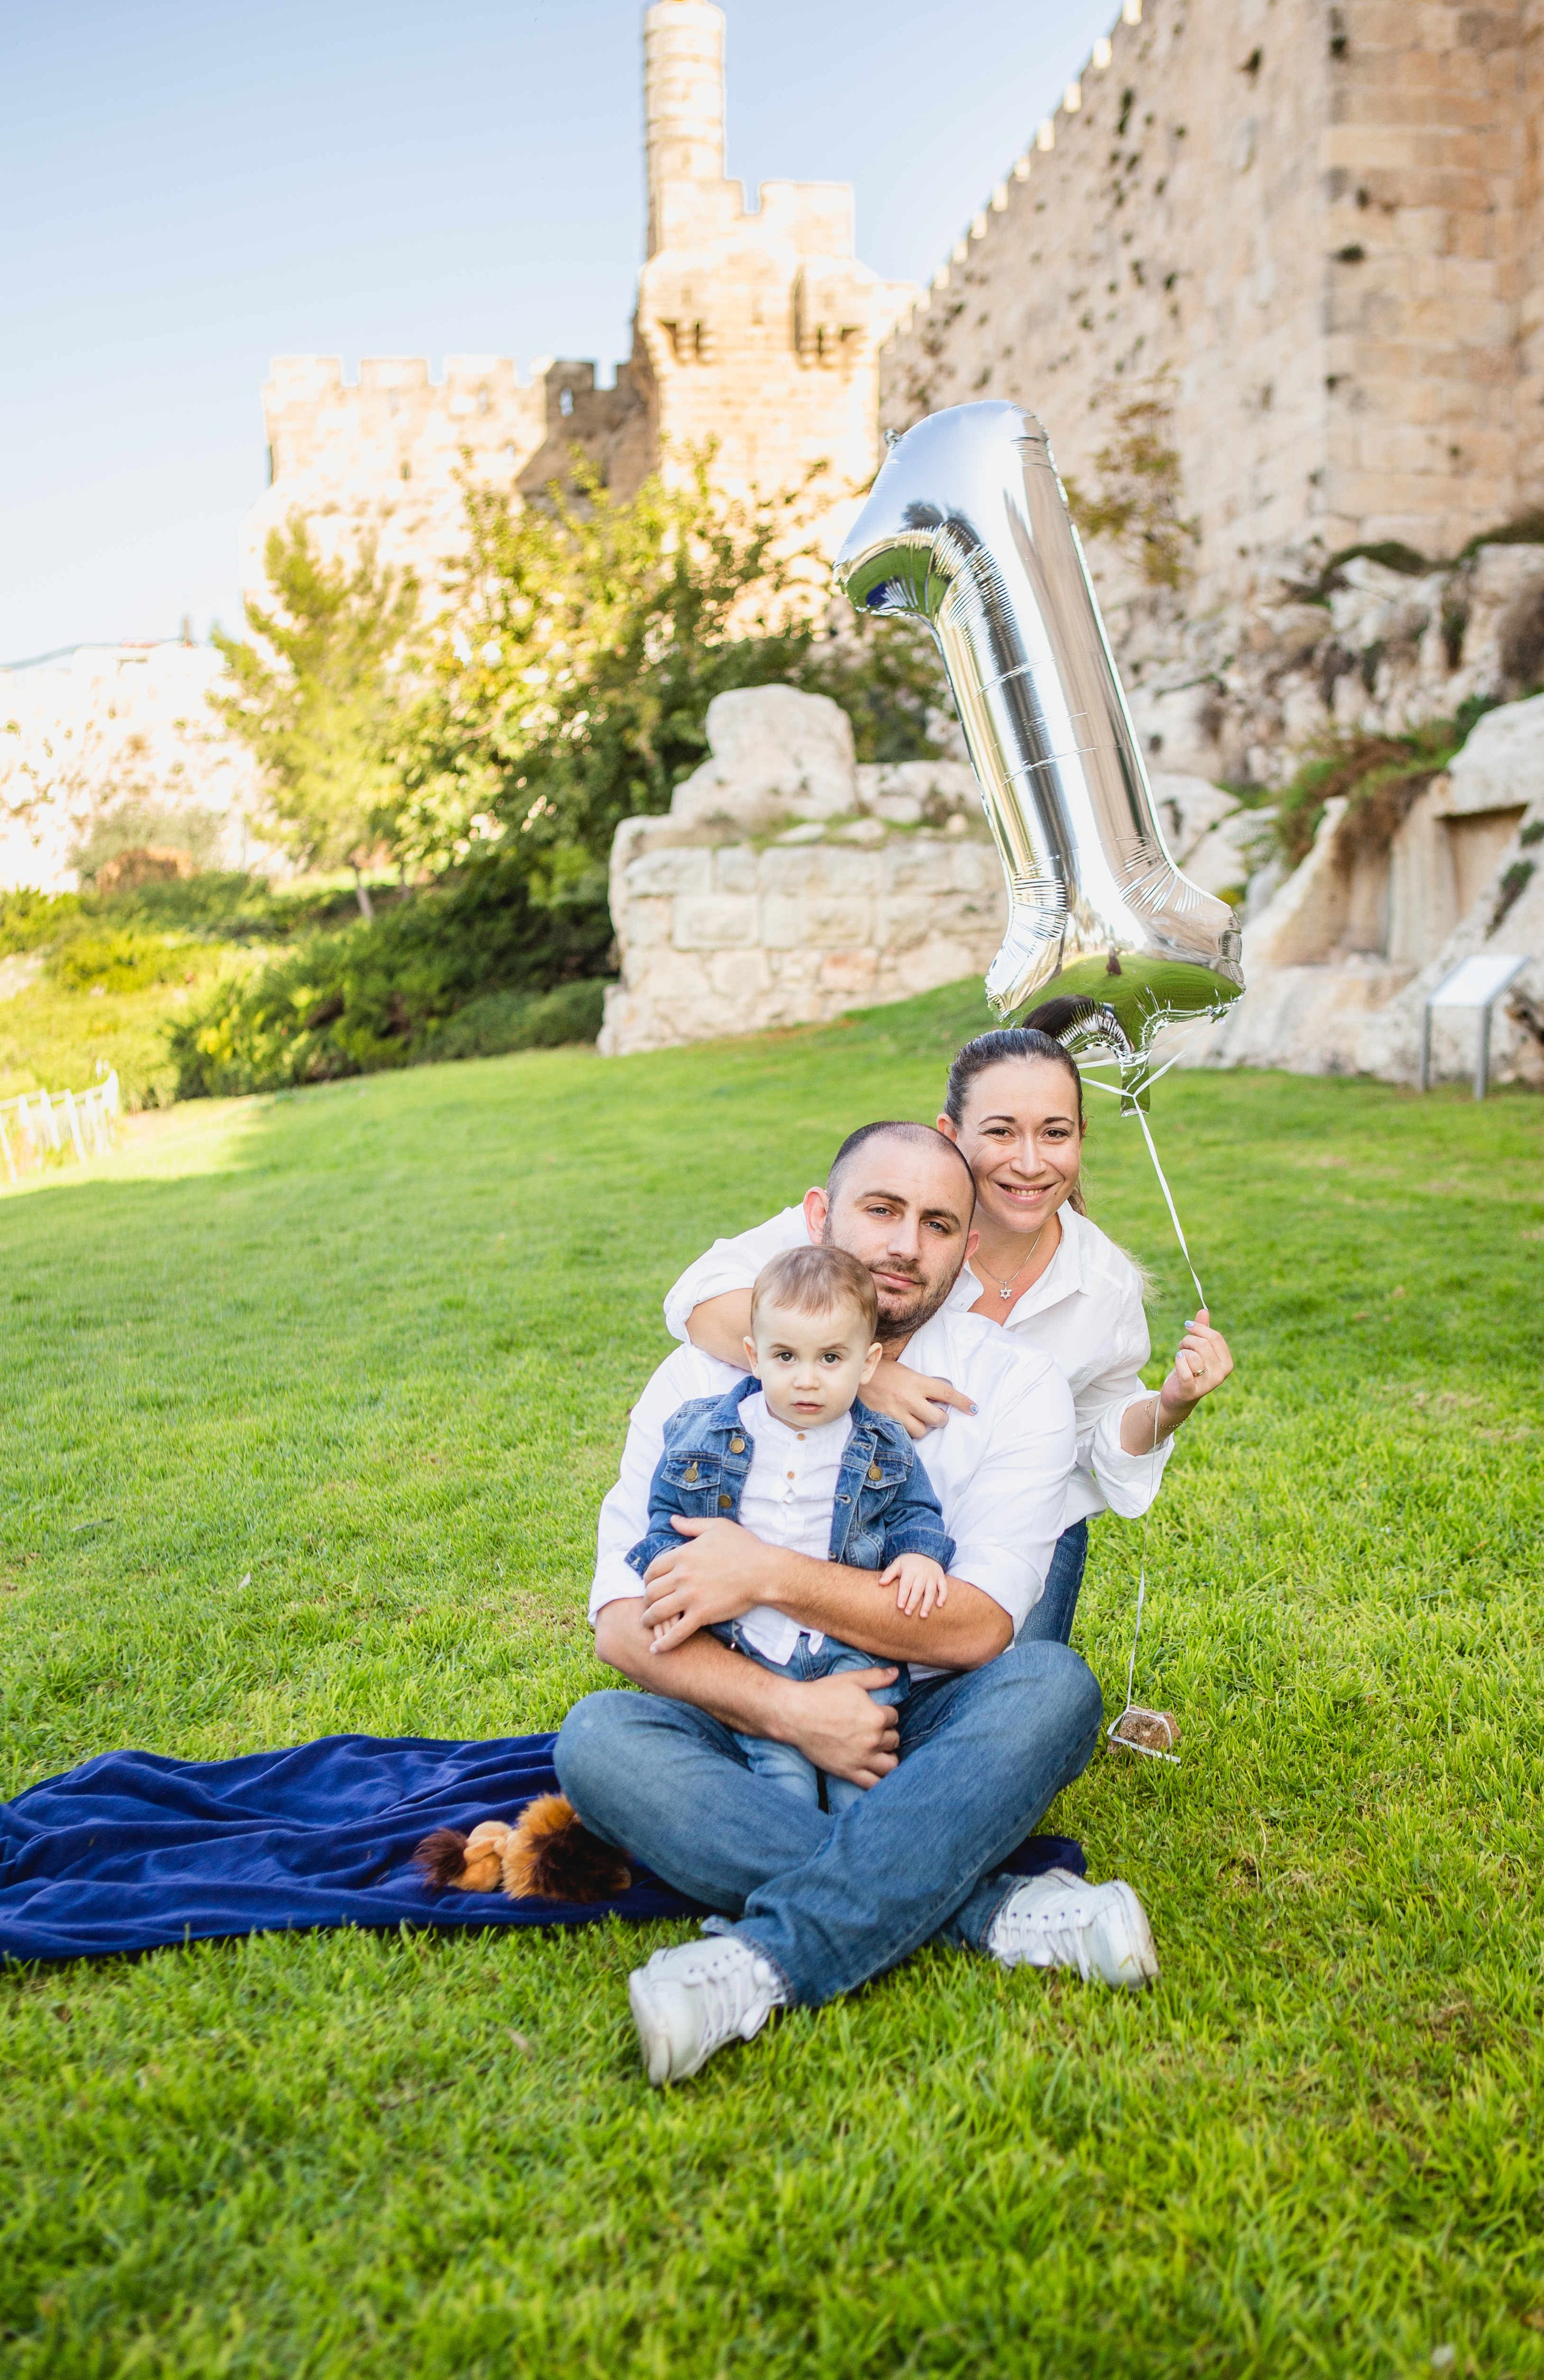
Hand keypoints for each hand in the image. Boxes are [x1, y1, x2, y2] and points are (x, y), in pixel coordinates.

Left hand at [640, 1517, 774, 1650]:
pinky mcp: (702, 1614)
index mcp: (683, 1554)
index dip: (647, 1579)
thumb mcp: (717, 1527)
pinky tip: (656, 1649)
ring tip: (647, 1625)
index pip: (652, 1569)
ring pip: (657, 1612)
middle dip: (646, 1601)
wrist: (765, 1572)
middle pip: (650, 1591)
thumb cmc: (745, 1547)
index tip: (650, 1585)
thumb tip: (672, 1520)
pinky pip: (677, 1632)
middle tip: (648, 1606)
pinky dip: (664, 1642)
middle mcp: (682, 1576)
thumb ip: (691, 1525)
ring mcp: (691, 1596)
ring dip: (648, 1620)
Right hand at [778, 1668, 900, 1787]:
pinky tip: (876, 1772)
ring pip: (891, 1765)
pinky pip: (873, 1784)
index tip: (875, 1713)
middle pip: (894, 1740)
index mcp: (876, 1717)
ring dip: (888, 1757)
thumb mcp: (851, 1680)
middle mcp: (873, 1740)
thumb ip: (876, 1677)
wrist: (795, 1714)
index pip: (894, 1717)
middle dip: (887, 1734)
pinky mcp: (849, 1772)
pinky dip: (880, 1781)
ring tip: (879, 1751)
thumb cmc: (822, 1694)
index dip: (885, 1714)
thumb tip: (896, 1672)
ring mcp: (862, 1758)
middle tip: (874, 1730)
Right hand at [862, 1354, 975, 1441]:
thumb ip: (922, 1385)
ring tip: (914, 1419)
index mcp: (916, 1382)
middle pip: (938, 1419)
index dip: (963, 1402)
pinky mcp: (885, 1423)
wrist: (854, 1376)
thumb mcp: (906, 1372)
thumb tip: (938, 1398)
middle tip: (935, 1415)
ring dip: (921, 1427)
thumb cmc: (881, 1371)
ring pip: (921, 1432)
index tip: (973, 1409)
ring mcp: (896, 1413)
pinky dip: (905, 1432)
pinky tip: (901, 1424)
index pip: (946, 1393)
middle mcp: (909, 1398)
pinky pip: (903, 1435)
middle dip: (940, 1419)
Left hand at [881, 1552, 948, 1617]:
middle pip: (918, 1589)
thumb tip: (881, 1583)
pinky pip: (944, 1587)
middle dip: (913, 1602)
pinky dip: (943, 1596)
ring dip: (928, 1603)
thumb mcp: (897, 1564)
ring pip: (931, 1591)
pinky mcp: (941, 1577)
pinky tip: (939, 1605)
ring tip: (923, 1615)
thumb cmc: (908, 1563)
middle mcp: (922, 1573)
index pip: (906, 1584)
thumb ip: (889, 1573)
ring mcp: (933, 1575)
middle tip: (908, 1613)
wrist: (924, 1552)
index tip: (900, 1606)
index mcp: (910, 1570)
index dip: (903, 1595)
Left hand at [1157, 1307, 1232, 1420]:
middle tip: (1182, 1345)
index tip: (1187, 1326)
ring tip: (1180, 1355)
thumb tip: (1203, 1310)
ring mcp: (1207, 1385)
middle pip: (1203, 1345)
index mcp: (1226, 1363)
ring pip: (1193, 1355)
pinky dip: (1178, 1361)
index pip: (1215, 1337)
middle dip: (1188, 1340)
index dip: (1199, 1328)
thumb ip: (1202, 1331)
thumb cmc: (1190, 1369)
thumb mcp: (1198, 1350)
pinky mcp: (1191, 1391)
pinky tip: (1177, 1359)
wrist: (1178, 1396)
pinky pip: (1184, 1370)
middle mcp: (1220, 1375)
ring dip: (1182, 1351)